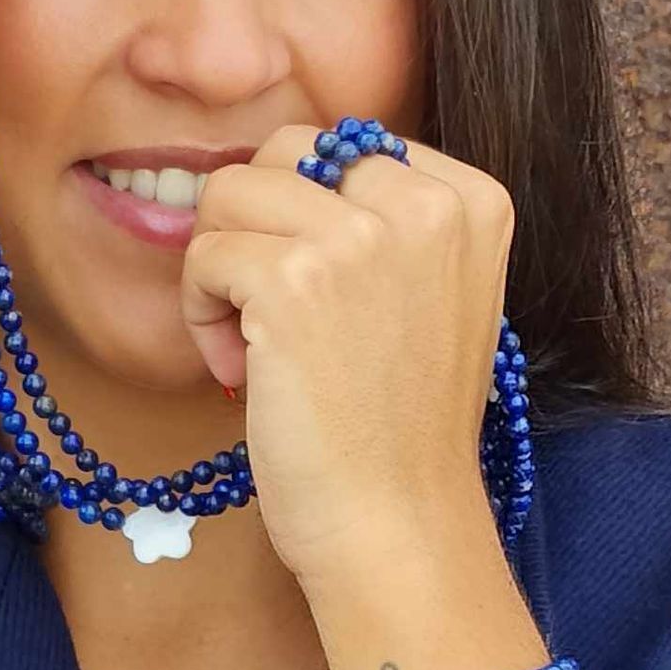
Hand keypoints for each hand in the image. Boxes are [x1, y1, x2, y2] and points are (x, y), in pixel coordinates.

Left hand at [178, 125, 517, 590]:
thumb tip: (281, 168)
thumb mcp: (428, 295)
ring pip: (229, 193)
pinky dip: (200, 313)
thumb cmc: (397, 426)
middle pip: (282, 153)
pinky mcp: (294, 280)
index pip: (342, 144)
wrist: (397, 525)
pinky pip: (203, 252)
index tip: (324, 300)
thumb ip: (384, 221)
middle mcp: (426, 203)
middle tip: (267, 312)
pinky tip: (239, 370)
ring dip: (220, 269)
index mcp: (470, 197)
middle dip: (254, 225)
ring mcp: (361, 237)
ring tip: (252, 346)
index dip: (304, 216)